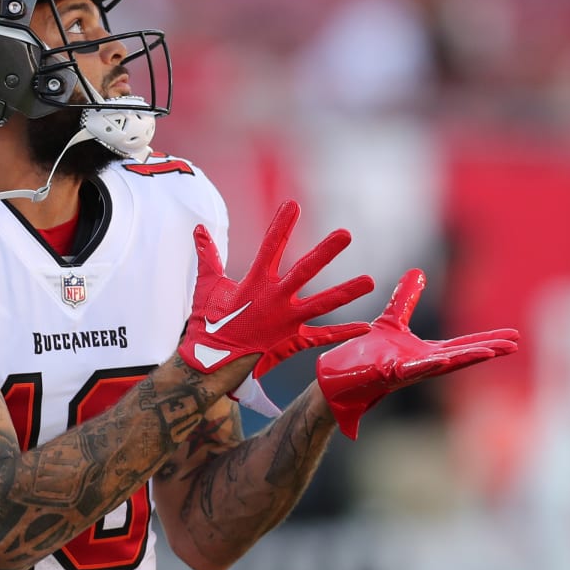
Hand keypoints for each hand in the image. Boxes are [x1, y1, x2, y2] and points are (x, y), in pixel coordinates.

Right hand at [178, 201, 374, 374]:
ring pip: (322, 303)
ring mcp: (286, 320)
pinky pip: (322, 336)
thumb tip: (199, 229)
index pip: (270, 246)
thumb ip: (207, 256)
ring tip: (370, 281)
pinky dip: (343, 332)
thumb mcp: (207, 286)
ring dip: (347, 291)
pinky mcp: (293, 340)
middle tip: (346, 234)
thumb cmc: (208, 323)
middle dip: (326, 251)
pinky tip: (365, 326)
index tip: (293, 205)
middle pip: (305, 270)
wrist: (212, 363)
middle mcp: (275, 298)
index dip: (281, 225)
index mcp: (255, 282)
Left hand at [316, 269, 519, 437]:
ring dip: (466, 359)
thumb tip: (418, 271)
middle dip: (488, 350)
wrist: (337, 375)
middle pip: (461, 356)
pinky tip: (444, 360)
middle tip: (514, 344)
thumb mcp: (391, 320)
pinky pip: (411, 370)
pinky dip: (428, 365)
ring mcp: (407, 372)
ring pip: (442, 365)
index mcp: (425, 354)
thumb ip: (406, 300)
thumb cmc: (364, 354)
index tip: (513, 338)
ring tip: (492, 352)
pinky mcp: (388, 374)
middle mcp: (422, 365)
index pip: (462, 346)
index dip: (488, 341)